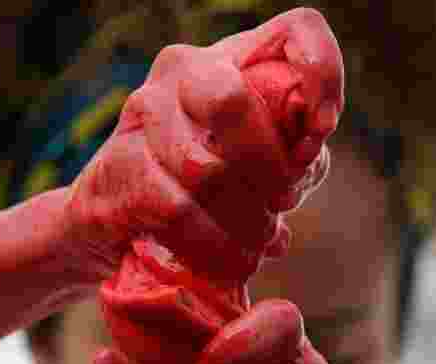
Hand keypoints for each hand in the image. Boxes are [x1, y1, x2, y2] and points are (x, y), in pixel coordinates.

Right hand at [66, 8, 342, 282]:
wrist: (112, 218)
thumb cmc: (201, 187)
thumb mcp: (258, 166)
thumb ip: (294, 157)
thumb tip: (307, 159)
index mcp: (234, 59)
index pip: (297, 29)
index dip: (321, 73)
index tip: (323, 130)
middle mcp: (184, 69)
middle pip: (233, 101)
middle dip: (268, 168)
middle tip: (283, 204)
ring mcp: (144, 111)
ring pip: (206, 170)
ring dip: (245, 221)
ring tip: (258, 246)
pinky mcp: (120, 163)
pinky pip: (178, 211)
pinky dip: (214, 246)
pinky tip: (230, 262)